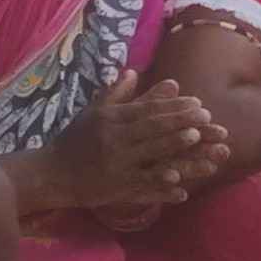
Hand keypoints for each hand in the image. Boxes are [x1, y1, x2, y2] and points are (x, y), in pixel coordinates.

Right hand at [56, 75, 226, 209]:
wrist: (52, 172)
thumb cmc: (76, 139)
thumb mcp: (94, 112)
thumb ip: (117, 93)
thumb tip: (134, 71)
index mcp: (110, 119)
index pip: (146, 109)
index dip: (173, 106)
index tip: (198, 103)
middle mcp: (114, 139)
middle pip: (153, 129)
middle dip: (181, 122)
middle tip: (208, 118)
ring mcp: (116, 165)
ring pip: (152, 155)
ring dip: (176, 148)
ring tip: (198, 141)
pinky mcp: (117, 188)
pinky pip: (145, 186)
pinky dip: (164, 187)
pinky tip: (182, 188)